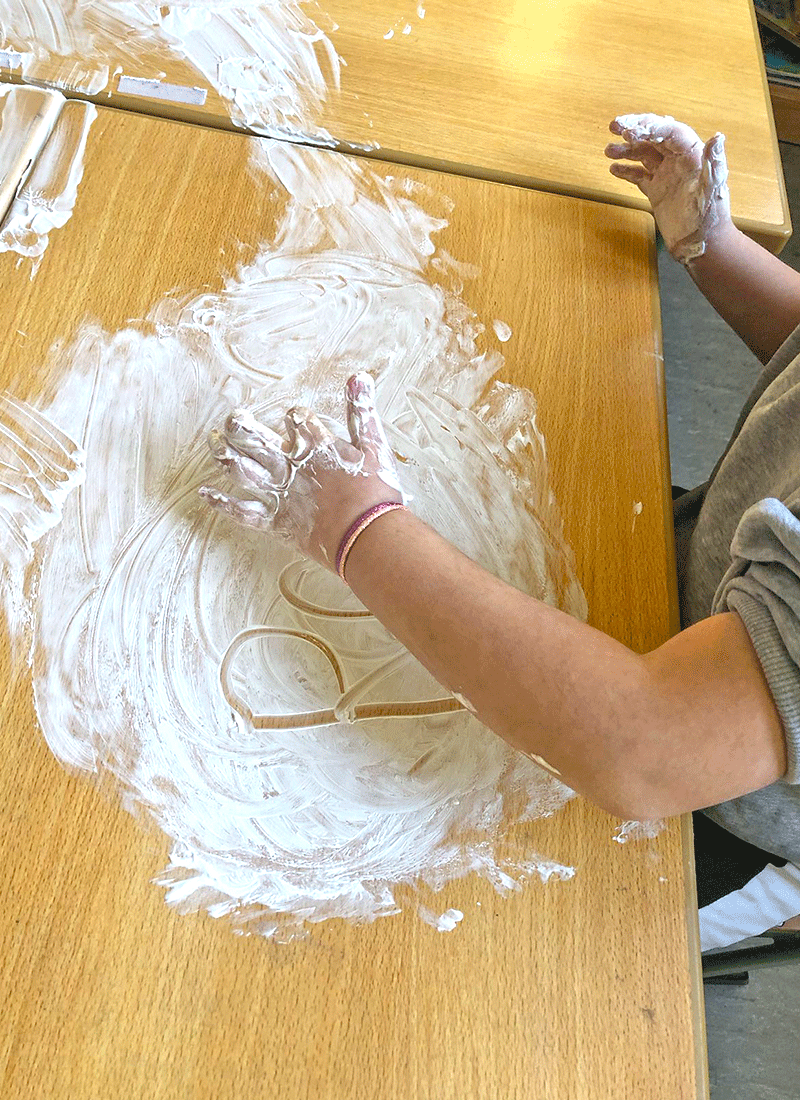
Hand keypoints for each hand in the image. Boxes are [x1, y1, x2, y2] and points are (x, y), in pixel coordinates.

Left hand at [199, 373, 402, 567]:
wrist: (367, 536)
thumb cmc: (374, 492)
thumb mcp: (374, 446)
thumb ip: (362, 411)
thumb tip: (358, 375)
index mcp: (314, 445)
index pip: (295, 417)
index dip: (295, 416)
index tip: (299, 421)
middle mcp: (290, 466)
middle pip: (254, 438)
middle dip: (240, 426)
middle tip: (234, 419)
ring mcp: (279, 494)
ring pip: (242, 470)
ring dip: (223, 454)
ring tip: (213, 442)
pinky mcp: (275, 522)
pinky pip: (243, 513)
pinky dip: (222, 504)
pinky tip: (204, 493)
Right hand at [604, 113, 731, 262]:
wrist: (701, 245)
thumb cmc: (709, 218)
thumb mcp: (712, 189)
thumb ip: (714, 162)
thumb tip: (718, 137)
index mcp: (693, 155)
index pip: (670, 132)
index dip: (650, 126)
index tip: (628, 130)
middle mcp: (679, 161)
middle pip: (655, 138)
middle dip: (634, 130)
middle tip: (614, 127)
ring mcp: (667, 176)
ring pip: (644, 154)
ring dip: (626, 150)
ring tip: (608, 151)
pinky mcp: (658, 191)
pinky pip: (640, 175)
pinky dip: (627, 171)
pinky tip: (614, 169)